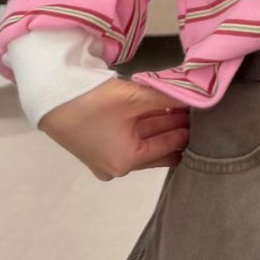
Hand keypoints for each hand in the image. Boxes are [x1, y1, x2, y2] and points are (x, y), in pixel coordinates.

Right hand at [38, 76, 189, 181]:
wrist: (51, 93)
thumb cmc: (92, 101)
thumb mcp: (135, 98)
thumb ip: (168, 98)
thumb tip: (197, 95)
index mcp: (126, 162)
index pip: (169, 147)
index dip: (189, 131)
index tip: (208, 118)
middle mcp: (117, 166)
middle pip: (157, 146)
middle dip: (177, 128)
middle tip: (201, 111)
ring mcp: (106, 156)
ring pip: (144, 138)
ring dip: (162, 122)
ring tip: (186, 105)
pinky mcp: (99, 143)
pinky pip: (131, 134)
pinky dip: (146, 121)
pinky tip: (164, 106)